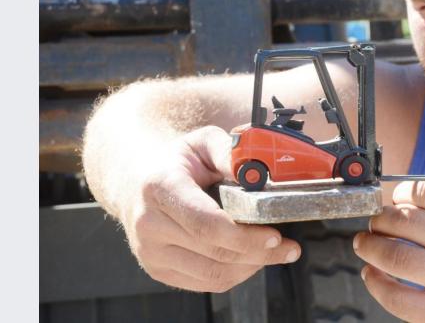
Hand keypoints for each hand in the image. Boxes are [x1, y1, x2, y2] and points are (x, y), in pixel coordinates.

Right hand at [119, 126, 300, 292]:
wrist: (136, 182)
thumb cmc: (177, 162)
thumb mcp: (202, 142)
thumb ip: (229, 152)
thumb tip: (257, 171)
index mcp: (160, 187)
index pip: (206, 223)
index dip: (244, 235)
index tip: (275, 235)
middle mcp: (149, 224)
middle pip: (214, 252)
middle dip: (259, 252)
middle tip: (288, 247)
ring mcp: (150, 252)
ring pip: (213, 274)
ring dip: (251, 266)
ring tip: (275, 252)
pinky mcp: (158, 270)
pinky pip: (206, 283)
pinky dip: (236, 274)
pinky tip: (251, 258)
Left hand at [353, 157, 424, 322]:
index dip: (405, 191)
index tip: (398, 198)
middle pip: (411, 222)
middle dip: (382, 217)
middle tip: (376, 219)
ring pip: (401, 260)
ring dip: (372, 247)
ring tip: (365, 242)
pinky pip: (402, 300)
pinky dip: (377, 285)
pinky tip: (372, 272)